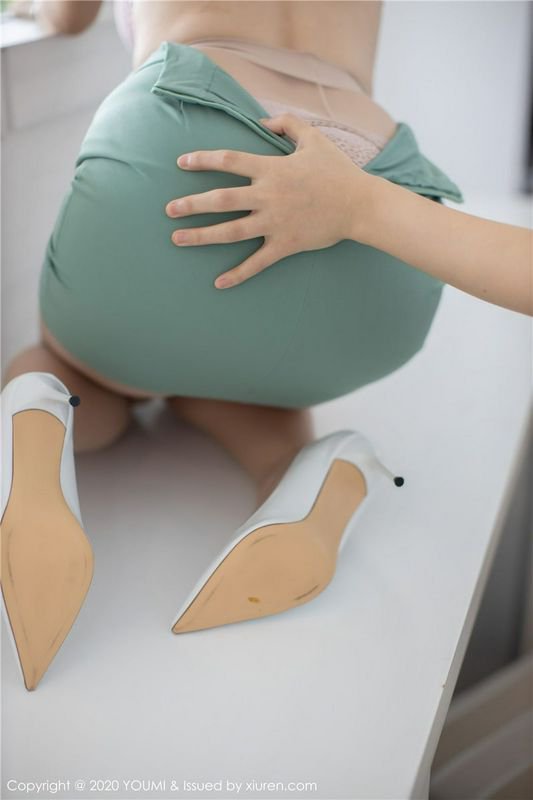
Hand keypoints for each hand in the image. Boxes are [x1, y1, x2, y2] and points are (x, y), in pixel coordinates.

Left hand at [165, 113, 373, 288]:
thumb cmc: (338, 171)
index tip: (182, 163)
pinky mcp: (285, 245)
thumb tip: (262, 120)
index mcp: (271, 168)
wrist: (360, 205)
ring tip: (177, 239)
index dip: (203, 160)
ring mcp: (275, 223)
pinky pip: (257, 262)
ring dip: (201, 236)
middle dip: (191, 204)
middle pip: (221, 200)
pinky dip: (238, 274)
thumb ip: (287, 124)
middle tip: (168, 210)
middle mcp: (268, 196)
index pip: (229, 161)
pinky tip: (218, 282)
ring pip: (231, 231)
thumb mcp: (314, 138)